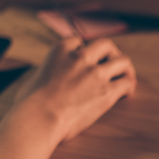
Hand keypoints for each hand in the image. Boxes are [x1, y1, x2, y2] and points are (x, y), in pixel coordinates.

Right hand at [13, 37, 136, 141]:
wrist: (40, 117)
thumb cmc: (31, 102)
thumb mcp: (34, 77)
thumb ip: (46, 72)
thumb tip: (47, 79)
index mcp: (60, 50)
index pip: (78, 42)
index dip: (83, 51)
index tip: (85, 59)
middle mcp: (80, 57)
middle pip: (106, 45)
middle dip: (111, 53)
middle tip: (112, 63)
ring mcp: (96, 74)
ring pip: (123, 61)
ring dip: (125, 68)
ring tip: (125, 77)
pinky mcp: (106, 92)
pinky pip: (126, 83)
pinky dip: (128, 87)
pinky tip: (126, 93)